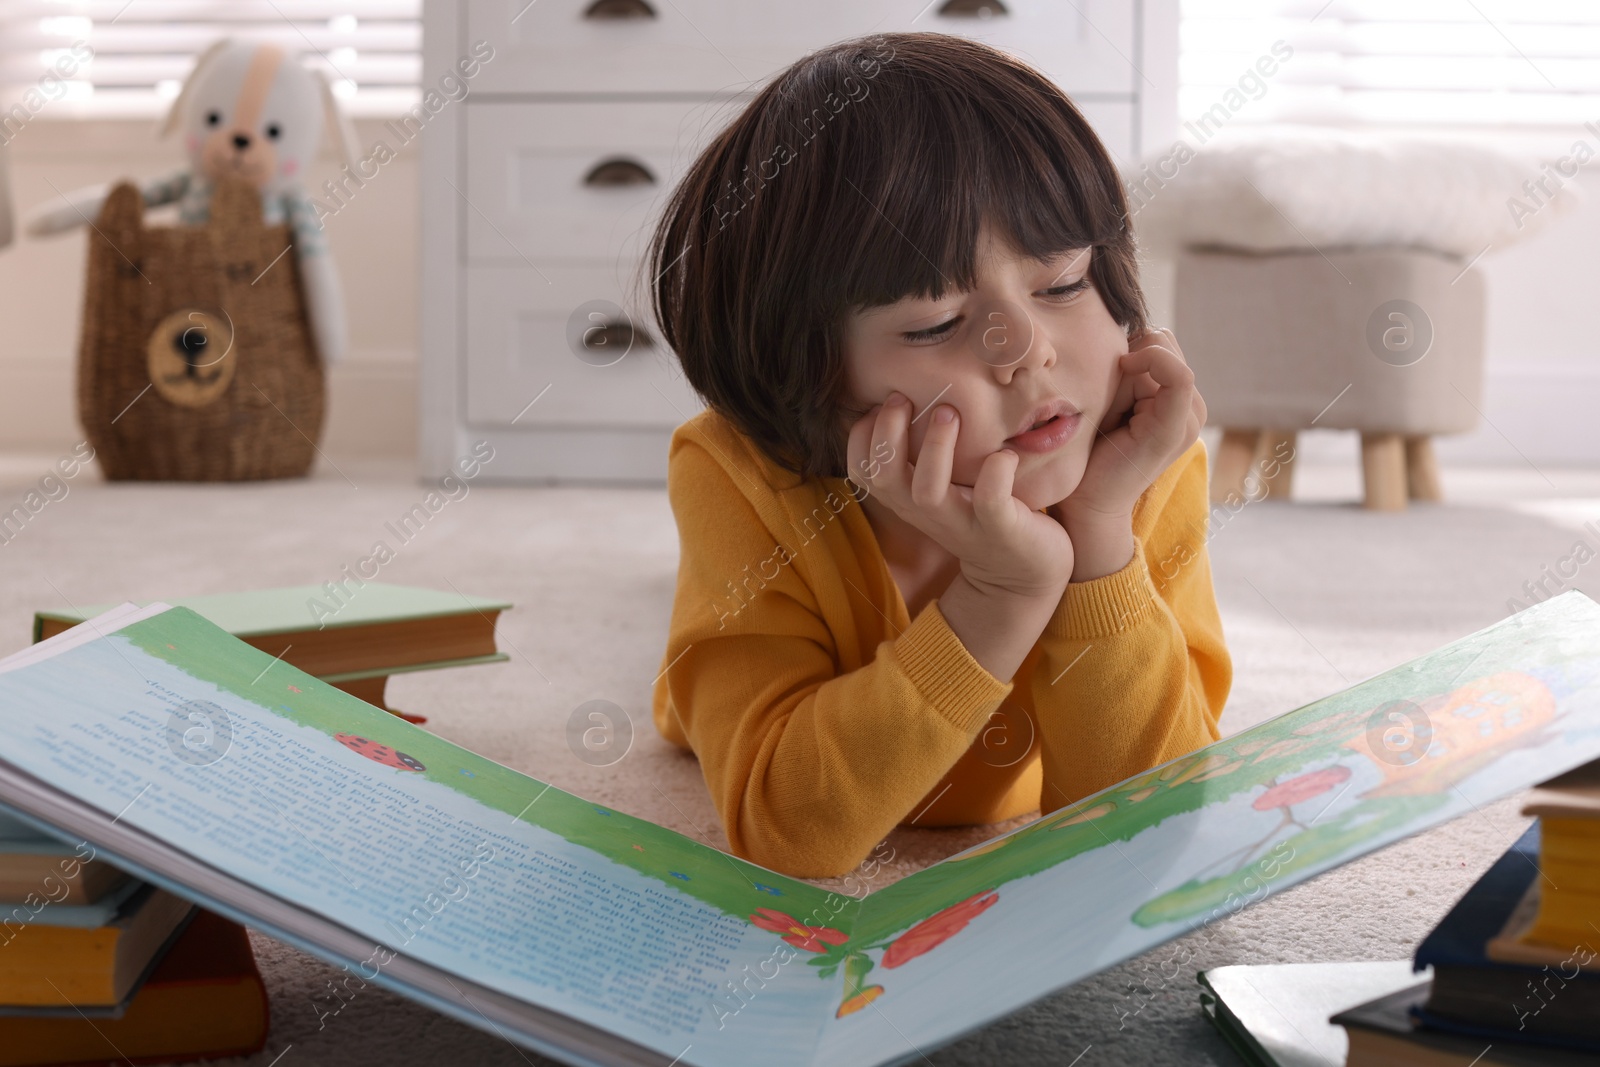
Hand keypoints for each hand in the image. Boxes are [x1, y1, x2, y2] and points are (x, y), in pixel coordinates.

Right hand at [847, 392, 1073, 600]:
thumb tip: (911, 397)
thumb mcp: (942, 489)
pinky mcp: (999, 530)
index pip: (862, 471)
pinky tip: (1004, 454)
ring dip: (934, 447)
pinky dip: (996, 473)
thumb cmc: (979, 515)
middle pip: (884, 477)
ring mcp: (962, 523)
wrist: (1020, 574)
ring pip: (927, 491)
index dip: (860, 436)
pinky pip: (990, 501)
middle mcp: (927, 513)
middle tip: (906, 397)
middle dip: (887, 432)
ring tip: (950, 413)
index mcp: (908, 500)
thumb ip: (924, 457)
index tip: (881, 404)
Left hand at [1055, 327, 1204, 525]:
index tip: (1105, 372)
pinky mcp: (1177, 428)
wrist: (1086, 502)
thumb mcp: (1109, 399)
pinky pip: (1177, 376)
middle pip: (1161, 344)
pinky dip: (1149, 366)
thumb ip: (1126, 369)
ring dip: (1126, 374)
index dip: (1130, 346)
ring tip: (1111, 414)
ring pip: (1163, 356)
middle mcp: (1191, 407)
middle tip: (1107, 402)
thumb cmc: (1089, 451)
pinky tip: (1121, 386)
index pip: (1160, 341)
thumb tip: (1127, 337)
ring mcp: (1190, 418)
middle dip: (1128, 359)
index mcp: (1177, 399)